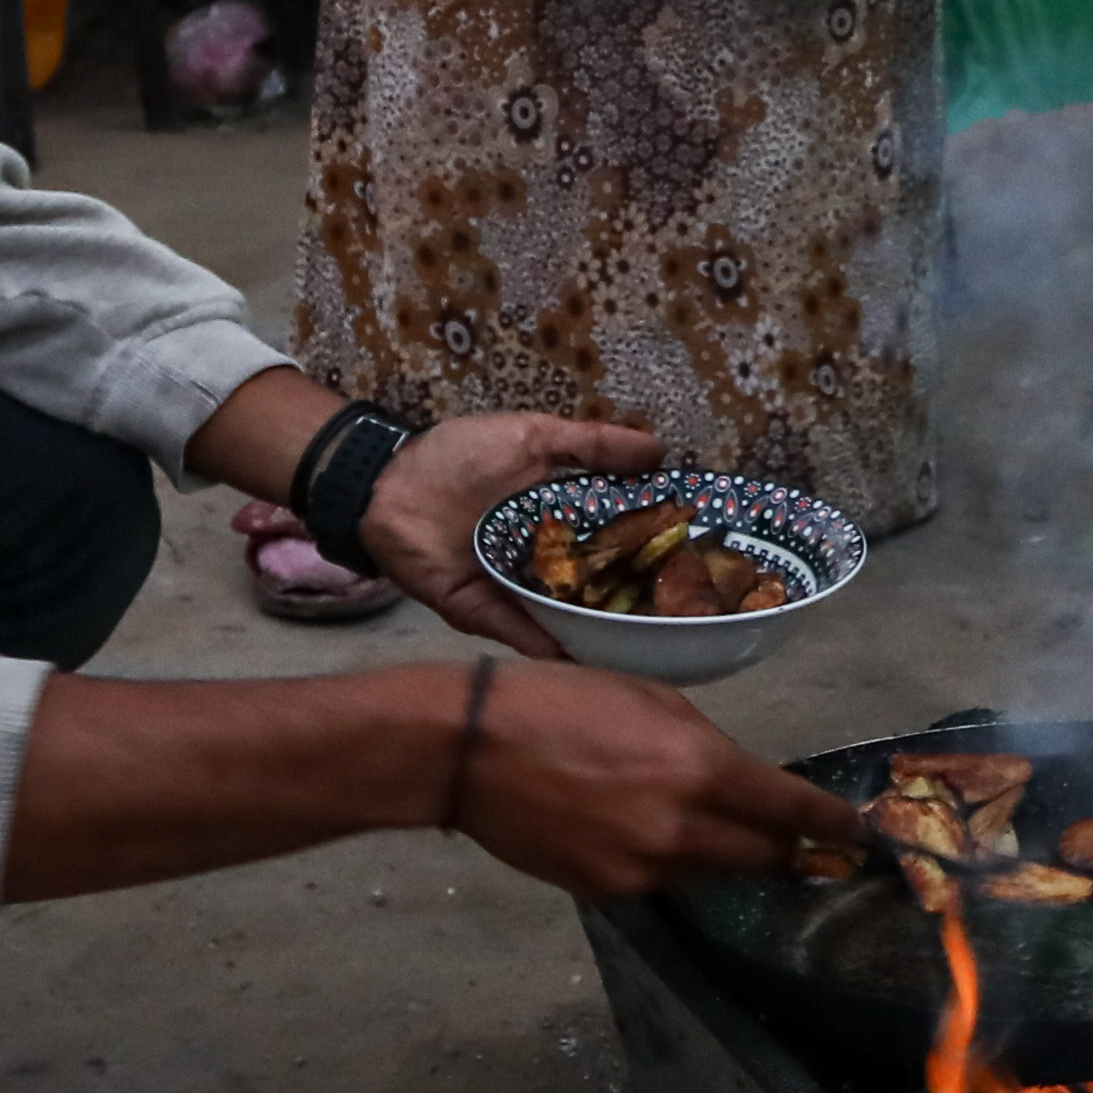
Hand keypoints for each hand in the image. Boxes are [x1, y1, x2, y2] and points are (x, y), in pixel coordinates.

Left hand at [352, 408, 660, 662]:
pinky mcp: (482, 612)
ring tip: (646, 650)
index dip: (655, 553)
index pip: (619, 543)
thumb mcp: (532, 438)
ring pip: (565, 618)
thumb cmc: (459, 456)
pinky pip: (518, 631)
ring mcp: (516, 593)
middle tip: (684, 621)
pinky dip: (544, 643)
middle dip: (636, 605)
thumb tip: (660, 449)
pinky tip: (577, 655)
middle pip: (600, 590)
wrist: (388, 482)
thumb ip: (592, 444)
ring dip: (598, 633)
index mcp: (563, 524)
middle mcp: (548, 565)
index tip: (703, 565)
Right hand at [450, 660, 871, 894]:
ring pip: (712, 872)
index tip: (863, 836)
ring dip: (723, 853)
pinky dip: (669, 861)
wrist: (468, 749)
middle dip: (789, 849)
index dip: (835, 826)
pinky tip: (641, 829)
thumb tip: (743, 782)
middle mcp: (683, 830)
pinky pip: (662, 881)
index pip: (793, 811)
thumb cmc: (559, 701)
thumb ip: (707, 747)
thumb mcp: (650, 700)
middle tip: (802, 841)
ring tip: (703, 822)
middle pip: (765, 858)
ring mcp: (644, 870)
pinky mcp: (608, 892)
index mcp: (702, 770)